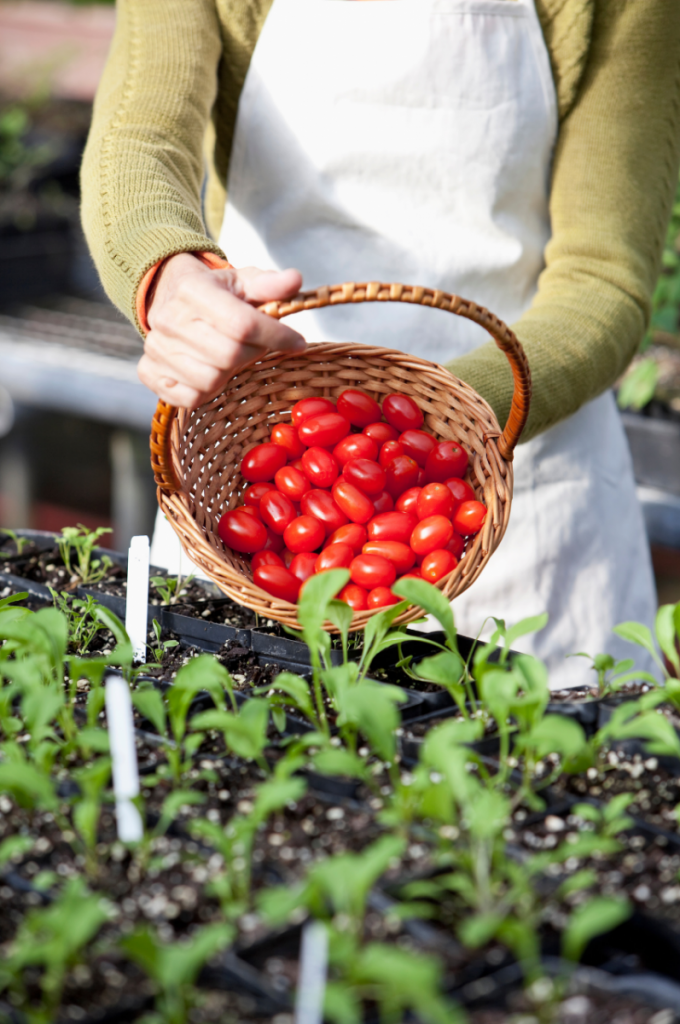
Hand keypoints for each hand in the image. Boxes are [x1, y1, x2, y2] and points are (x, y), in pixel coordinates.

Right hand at [138, 253, 304, 406]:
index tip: (297, 342)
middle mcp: (169, 320)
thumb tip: (295, 280)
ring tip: (231, 356)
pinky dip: (207, 392)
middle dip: (254, 353)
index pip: (242, 324)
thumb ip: (271, 284)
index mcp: (194, 291)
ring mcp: (157, 349)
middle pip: (229, 356)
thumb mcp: (243, 281)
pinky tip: (211, 371)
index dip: (276, 336)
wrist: (168, 294)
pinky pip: (189, 398)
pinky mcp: (150, 372)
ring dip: (230, 373)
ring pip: (210, 380)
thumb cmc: (214, 292)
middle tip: (257, 345)